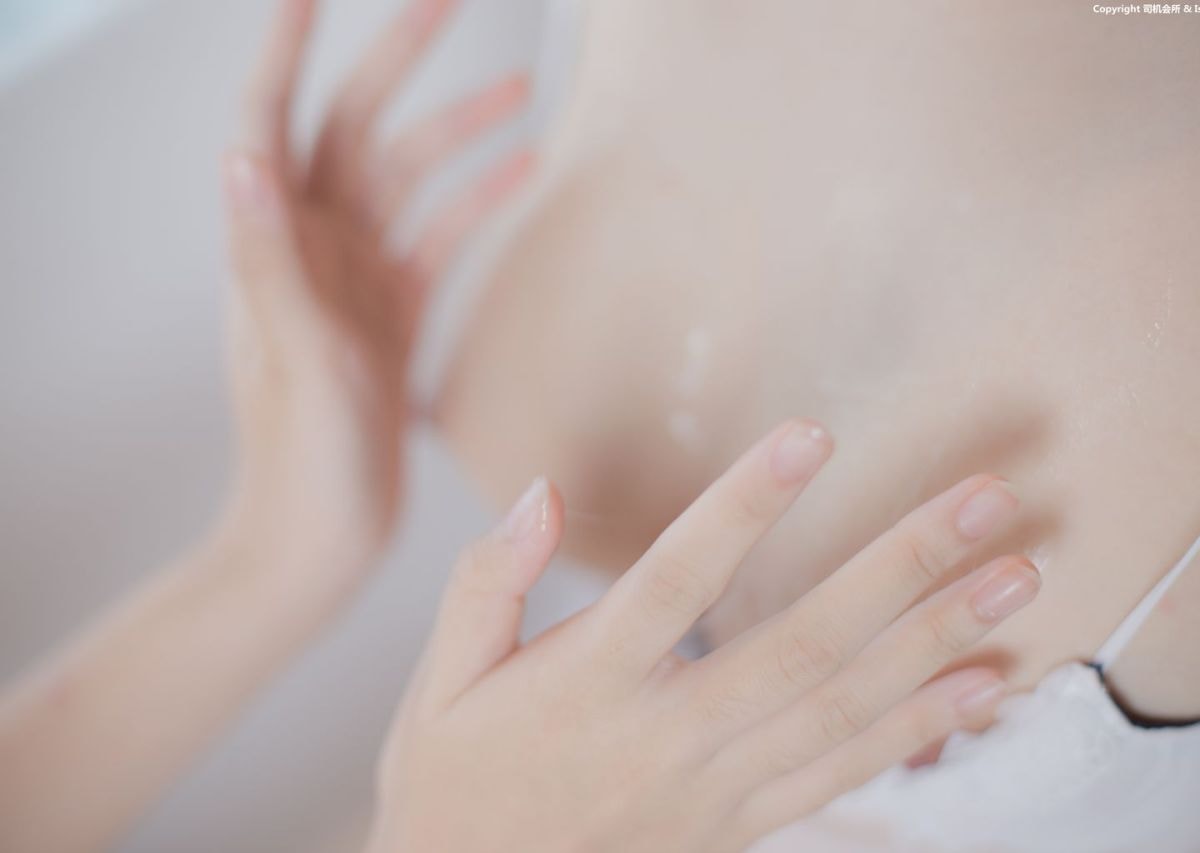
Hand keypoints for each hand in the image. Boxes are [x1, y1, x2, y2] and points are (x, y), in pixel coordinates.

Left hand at [222, 0, 530, 567]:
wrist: (317, 546)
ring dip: (458, 132)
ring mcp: (356, 281)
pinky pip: (439, 239)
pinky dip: (477, 203)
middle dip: (400, 60)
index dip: (290, 47)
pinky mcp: (393, 317)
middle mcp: (312, 252)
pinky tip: (520, 176)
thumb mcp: (292, 364)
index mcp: (275, 251)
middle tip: (452, 0)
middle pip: (358, 128)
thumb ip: (269, 262)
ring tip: (518, 92)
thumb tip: (242, 157)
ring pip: (410, 180)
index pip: (272, 120)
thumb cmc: (298, 468)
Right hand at [368, 420, 1037, 852]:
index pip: (676, 580)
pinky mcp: (741, 826)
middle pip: (800, 642)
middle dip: (900, 567)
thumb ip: (484, 584)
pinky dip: (920, 730)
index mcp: (587, 683)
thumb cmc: (453, 786)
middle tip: (985, 501)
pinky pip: (843, 775)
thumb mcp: (439, 686)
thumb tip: (538, 492)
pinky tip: (985, 683)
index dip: (745, 506)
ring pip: (842, 708)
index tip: (812, 437)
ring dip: (938, 640)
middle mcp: (666, 734)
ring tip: (1017, 578)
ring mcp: (715, 789)